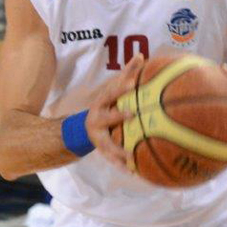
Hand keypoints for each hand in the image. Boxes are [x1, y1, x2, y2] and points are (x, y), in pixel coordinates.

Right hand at [84, 53, 143, 170]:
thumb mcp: (113, 90)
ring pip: (108, 143)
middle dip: (118, 116)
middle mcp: (97, 118)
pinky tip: (132, 171)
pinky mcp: (101, 150)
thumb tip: (142, 55)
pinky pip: (111, 159)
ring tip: (131, 156)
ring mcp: (98, 135)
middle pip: (106, 117)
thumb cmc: (107, 106)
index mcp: (102, 103)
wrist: (84, 128)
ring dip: (119, 150)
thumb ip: (127, 74)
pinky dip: (121, 165)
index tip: (132, 85)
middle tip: (132, 115)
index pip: (111, 94)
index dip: (120, 89)